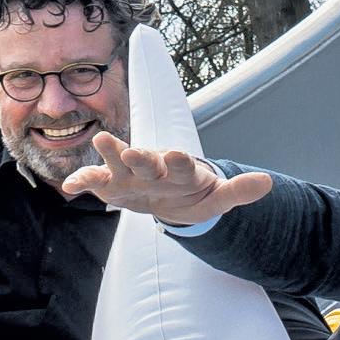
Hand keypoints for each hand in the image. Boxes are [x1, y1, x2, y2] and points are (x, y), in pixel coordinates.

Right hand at [60, 133, 272, 225]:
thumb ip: (238, 191)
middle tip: (130, 149)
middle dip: (138, 155)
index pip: (180, 164)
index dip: (179, 160)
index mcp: (179, 169)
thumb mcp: (218, 198)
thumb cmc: (194, 195)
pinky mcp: (111, 186)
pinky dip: (83, 182)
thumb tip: (269, 183)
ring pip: (117, 164)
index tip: (177, 154)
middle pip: (145, 159)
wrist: (170, 197)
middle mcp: (152, 166)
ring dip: (109, 154)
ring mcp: (129, 175)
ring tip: (100, 141)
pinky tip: (69, 187)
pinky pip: (95, 182)